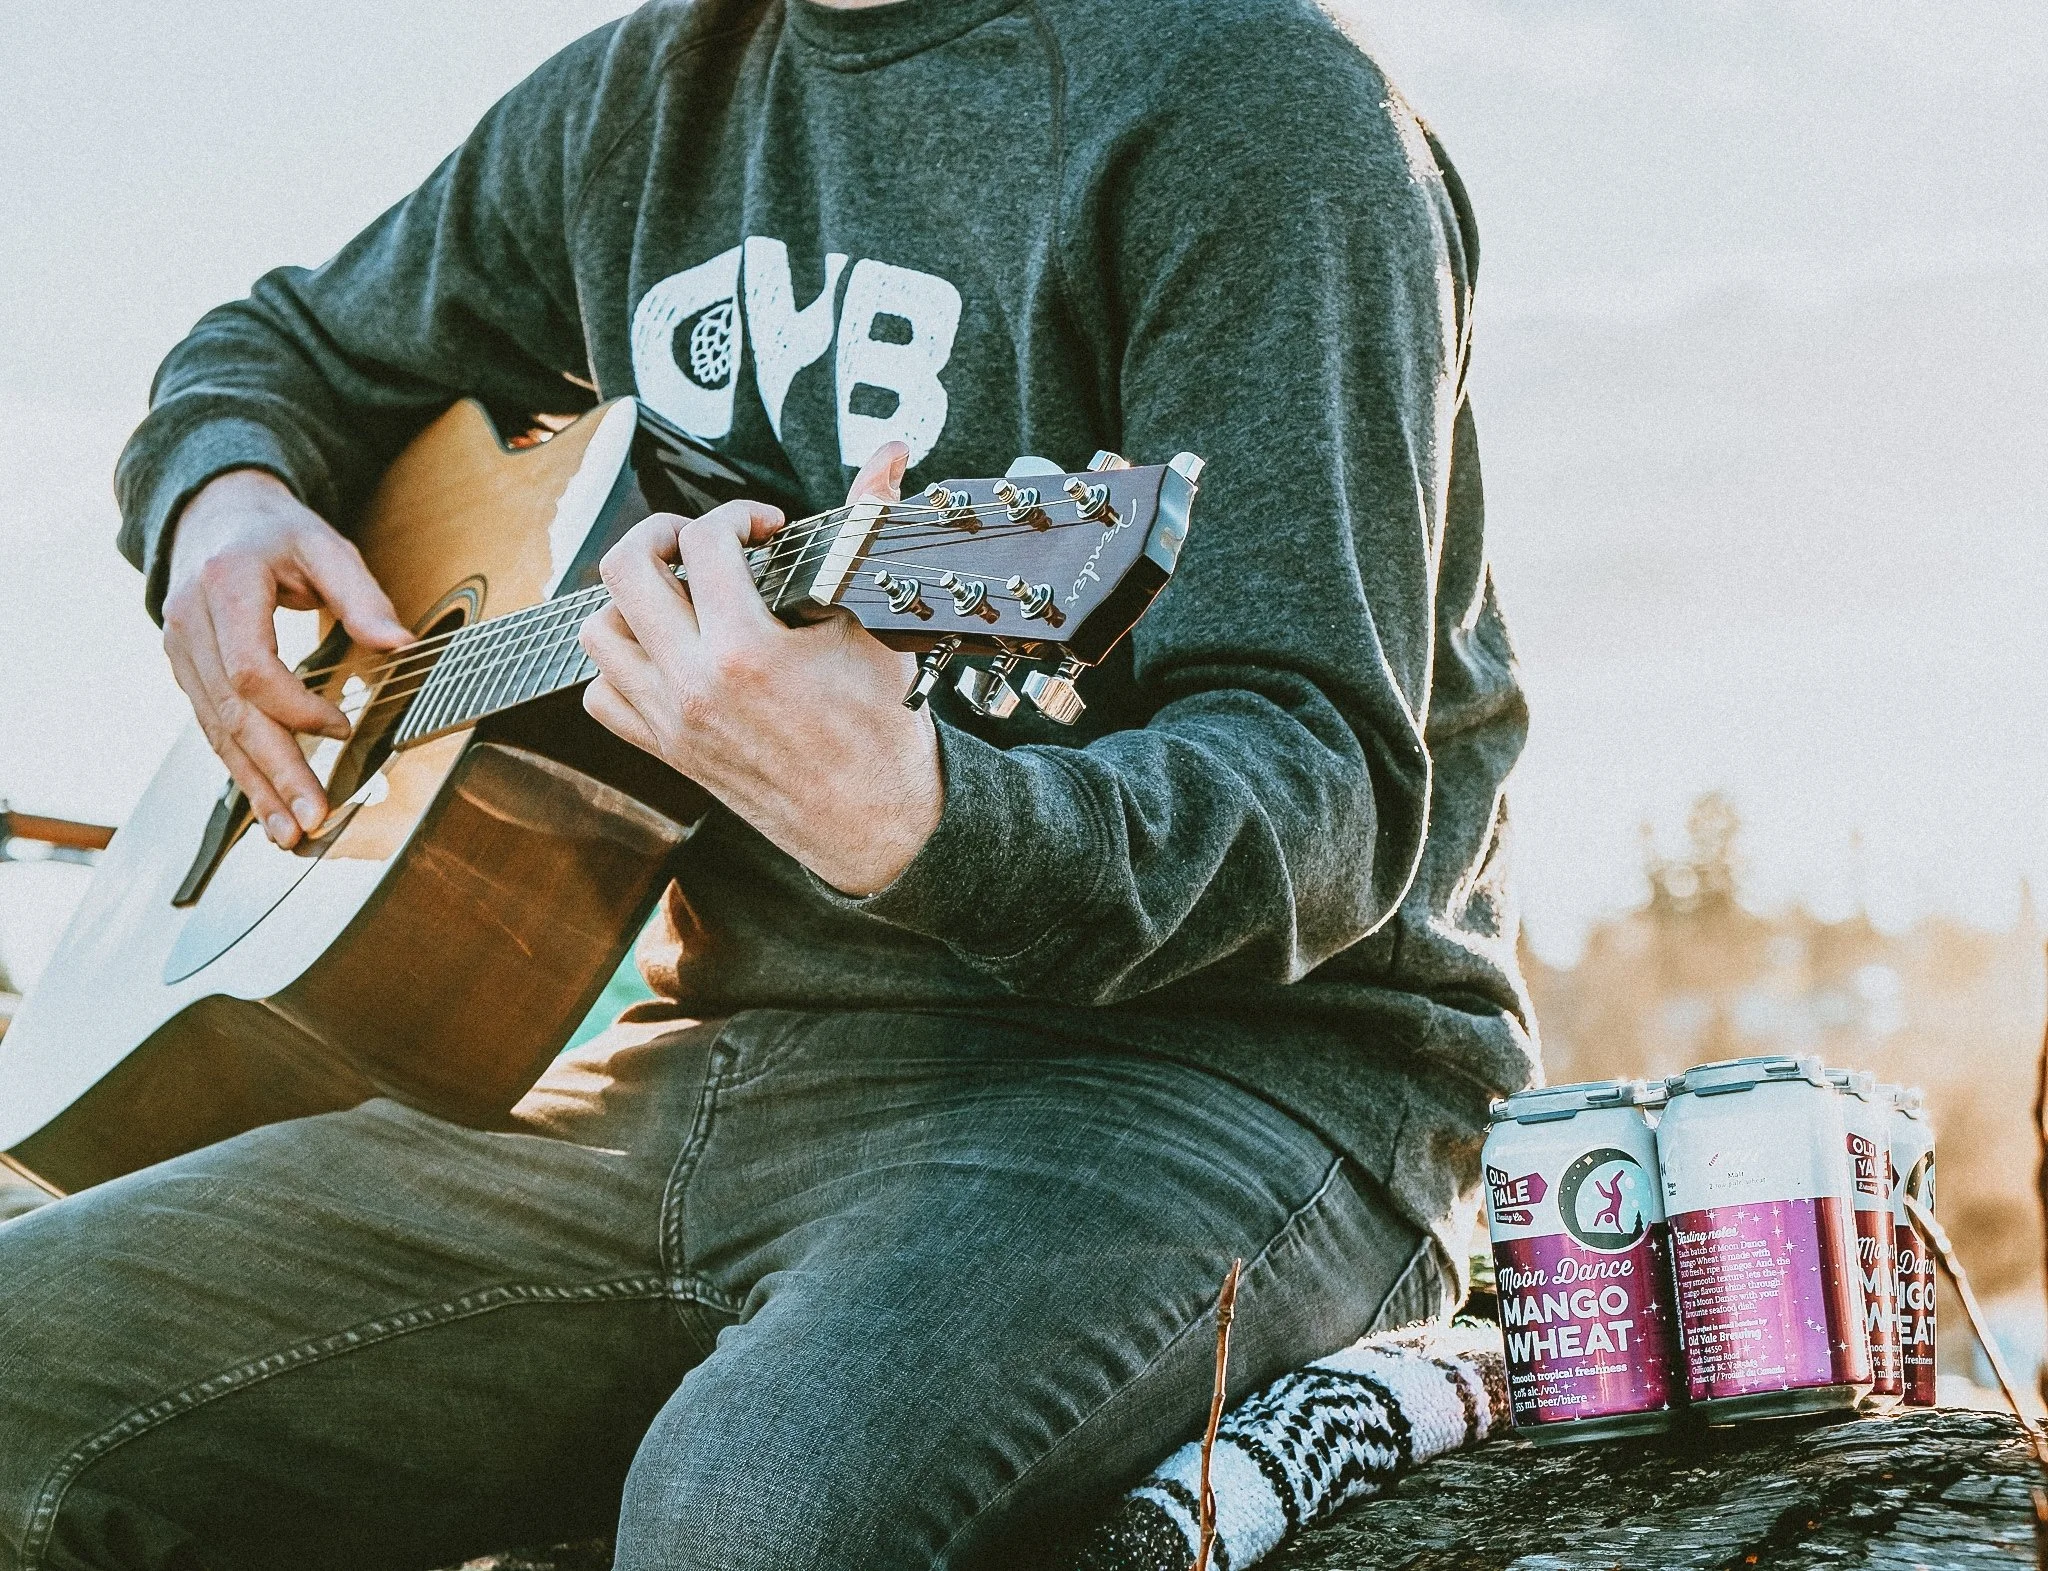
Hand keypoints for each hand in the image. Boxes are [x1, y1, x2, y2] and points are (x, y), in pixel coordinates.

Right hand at [163, 469, 411, 846]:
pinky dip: (240, 770)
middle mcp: (189, 624)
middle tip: (312, 819)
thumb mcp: (325, 545)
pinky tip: (265, 805)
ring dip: (255, 786)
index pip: (250, 668)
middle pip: (232, 713)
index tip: (343, 727)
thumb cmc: (275, 532)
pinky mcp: (186, 673)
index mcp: (224, 587)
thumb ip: (362, 595)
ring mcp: (181, 652)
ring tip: (289, 833)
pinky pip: (212, 729)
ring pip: (216, 731)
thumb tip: (401, 645)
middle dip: (275, 771)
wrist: (213, 515)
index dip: (296, 707)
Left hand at [579, 442, 941, 894]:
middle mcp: (694, 683)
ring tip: (677, 596)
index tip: (765, 529)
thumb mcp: (874, 626)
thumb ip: (867, 528)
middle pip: (624, 571)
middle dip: (659, 535)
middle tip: (697, 542)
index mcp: (746, 649)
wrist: (875, 822)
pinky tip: (664, 654)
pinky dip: (620, 665)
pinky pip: (602, 695)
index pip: (703, 542)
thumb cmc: (881, 731)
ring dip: (630, 600)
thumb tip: (889, 458)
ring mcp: (671, 719)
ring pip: (598, 631)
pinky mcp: (665, 749)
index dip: (736, 516)